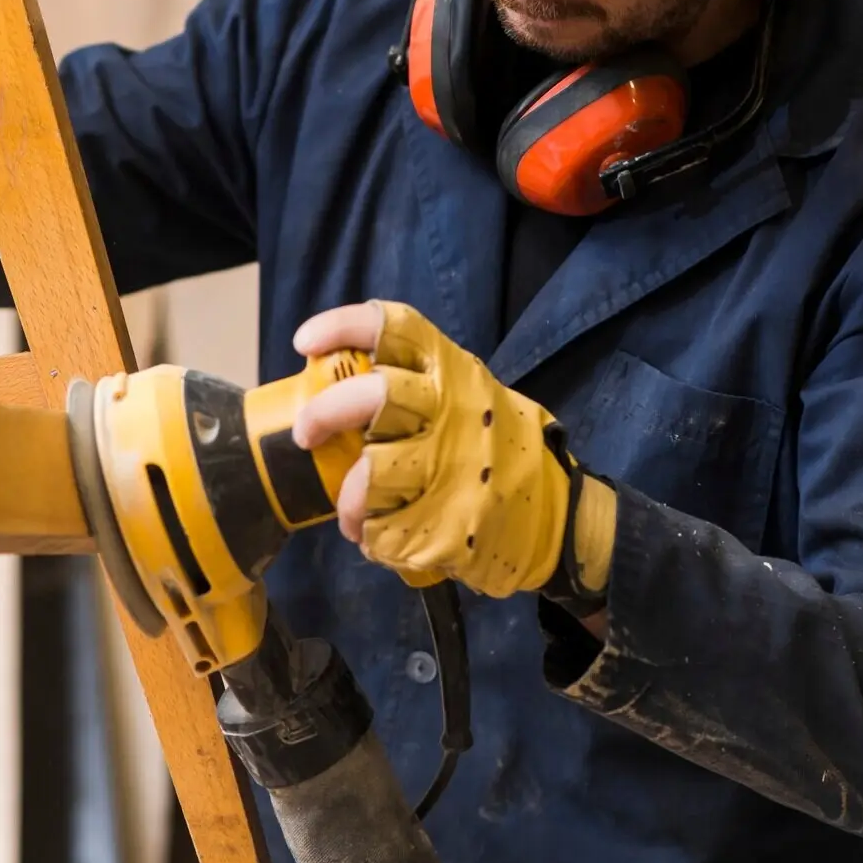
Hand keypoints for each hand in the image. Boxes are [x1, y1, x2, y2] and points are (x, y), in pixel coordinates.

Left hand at [292, 299, 571, 597]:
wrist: (557, 517)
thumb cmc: (495, 447)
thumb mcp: (468, 396)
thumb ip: (416, 386)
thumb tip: (334, 386)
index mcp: (453, 372)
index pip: (394, 328)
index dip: (342, 326)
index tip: (305, 343)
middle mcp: (452, 412)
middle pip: (375, 395)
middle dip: (327, 411)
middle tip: (305, 432)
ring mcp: (451, 469)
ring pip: (372, 471)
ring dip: (350, 497)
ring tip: (352, 510)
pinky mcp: (446, 525)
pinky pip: (383, 528)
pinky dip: (373, 534)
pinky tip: (384, 535)